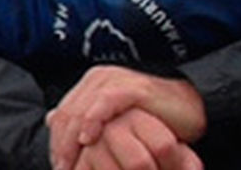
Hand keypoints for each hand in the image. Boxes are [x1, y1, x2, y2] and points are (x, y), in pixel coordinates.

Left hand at [47, 65, 205, 169]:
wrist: (189, 107)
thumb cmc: (151, 117)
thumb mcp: (114, 121)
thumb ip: (86, 119)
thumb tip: (50, 120)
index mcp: (91, 85)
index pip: (63, 113)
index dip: (56, 141)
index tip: (57, 165)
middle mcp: (98, 79)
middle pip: (68, 112)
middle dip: (61, 144)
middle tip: (61, 168)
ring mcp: (115, 81)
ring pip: (82, 109)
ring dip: (71, 139)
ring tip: (69, 162)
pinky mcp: (131, 87)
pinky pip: (105, 103)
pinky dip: (92, 120)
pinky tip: (87, 139)